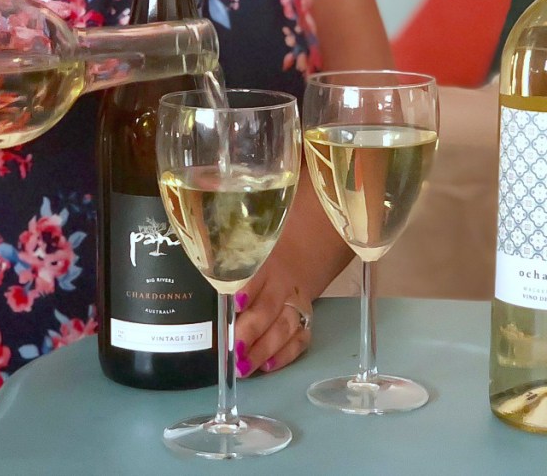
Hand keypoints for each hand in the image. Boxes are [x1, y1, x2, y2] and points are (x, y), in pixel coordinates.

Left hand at [233, 171, 353, 376]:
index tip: (230, 304)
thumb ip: (241, 189)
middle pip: (269, 304)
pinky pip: (303, 330)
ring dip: (264, 347)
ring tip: (244, 368)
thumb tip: (204, 177)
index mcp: (274, 245)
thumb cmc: (302, 199)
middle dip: (250, 330)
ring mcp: (299, 290)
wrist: (342, 211)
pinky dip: (288, 350)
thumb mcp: (274, 190)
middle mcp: (286, 272)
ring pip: (283, 324)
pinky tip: (271, 364)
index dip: (244, 288)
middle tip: (230, 351)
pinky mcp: (308, 300)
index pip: (256, 270)